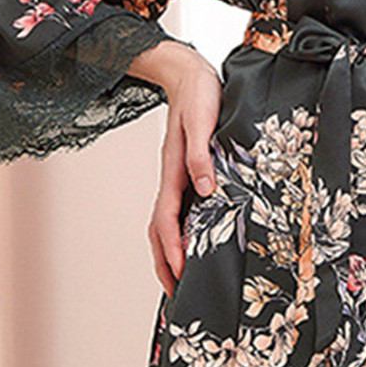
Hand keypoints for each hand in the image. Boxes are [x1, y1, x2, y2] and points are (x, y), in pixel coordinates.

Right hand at [136, 44, 221, 297]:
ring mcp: (176, 176)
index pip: (167, 219)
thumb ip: (201, 155)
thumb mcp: (203, 121)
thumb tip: (206, 189)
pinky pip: (176, 210)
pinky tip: (192, 240)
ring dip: (169, 251)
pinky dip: (178, 232)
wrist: (189, 74)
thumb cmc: (199, 95)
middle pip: (159, 229)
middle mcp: (172, 178)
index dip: (173, 246)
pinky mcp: (185, 172)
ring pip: (165, 222)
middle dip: (165, 261)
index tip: (180, 272)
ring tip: (180, 278)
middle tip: (176, 292)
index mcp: (174, 170)